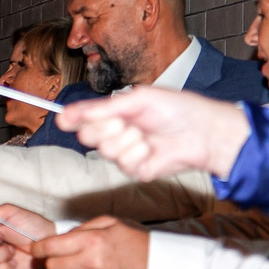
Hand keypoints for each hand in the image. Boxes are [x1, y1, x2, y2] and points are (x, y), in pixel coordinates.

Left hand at [31, 217, 149, 268]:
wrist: (163, 268)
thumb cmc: (137, 242)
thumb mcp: (111, 223)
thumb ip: (83, 228)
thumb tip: (62, 236)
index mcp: (92, 242)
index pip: (50, 247)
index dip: (38, 248)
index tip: (36, 248)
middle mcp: (90, 264)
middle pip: (52, 267)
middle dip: (53, 261)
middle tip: (63, 256)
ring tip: (85, 266)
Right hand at [56, 91, 252, 180]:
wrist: (203, 132)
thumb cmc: (178, 109)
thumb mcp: (139, 99)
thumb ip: (104, 107)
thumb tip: (73, 112)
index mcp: (115, 113)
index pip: (82, 118)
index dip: (71, 118)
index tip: (65, 119)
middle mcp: (117, 133)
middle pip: (87, 136)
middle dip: (104, 128)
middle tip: (123, 122)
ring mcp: (126, 152)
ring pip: (106, 150)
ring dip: (127, 140)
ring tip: (146, 135)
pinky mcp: (136, 169)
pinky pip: (124, 163)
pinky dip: (138, 153)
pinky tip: (152, 148)